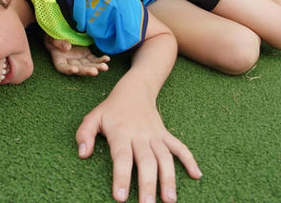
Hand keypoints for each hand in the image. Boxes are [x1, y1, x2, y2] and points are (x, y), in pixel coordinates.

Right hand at [44, 34, 109, 75]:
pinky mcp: (85, 54)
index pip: (62, 67)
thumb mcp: (51, 36)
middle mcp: (69, 61)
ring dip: (96, 67)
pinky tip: (107, 59)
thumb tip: (67, 48)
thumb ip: (58, 42)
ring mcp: (78, 58)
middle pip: (78, 69)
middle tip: (95, 72)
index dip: (67, 70)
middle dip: (86, 70)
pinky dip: (100, 59)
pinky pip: (93, 59)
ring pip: (88, 65)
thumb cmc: (53, 33)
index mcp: (59, 58)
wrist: (61, 28)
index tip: (74, 69)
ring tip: (105, 67)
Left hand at [76, 86, 201, 202]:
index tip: (120, 197)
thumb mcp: (93, 117)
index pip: (122, 157)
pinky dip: (189, 160)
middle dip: (148, 185)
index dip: (121, 176)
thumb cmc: (111, 109)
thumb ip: (84, 134)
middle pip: (146, 161)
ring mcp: (155, 135)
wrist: (134, 89)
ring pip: (164, 157)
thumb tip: (82, 154)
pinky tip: (197, 175)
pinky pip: (179, 147)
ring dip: (169, 178)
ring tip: (170, 200)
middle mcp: (140, 135)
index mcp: (121, 132)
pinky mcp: (165, 135)